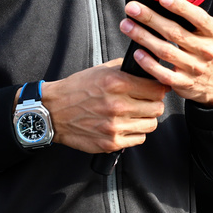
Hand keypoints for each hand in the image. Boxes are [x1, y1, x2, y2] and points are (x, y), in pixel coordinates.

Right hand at [41, 59, 168, 153]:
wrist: (53, 111)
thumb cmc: (77, 89)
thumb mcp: (102, 70)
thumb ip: (127, 69)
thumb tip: (149, 69)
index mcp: (117, 83)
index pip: (157, 89)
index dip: (159, 88)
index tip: (156, 89)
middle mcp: (118, 105)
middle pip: (157, 108)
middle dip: (154, 103)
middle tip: (146, 102)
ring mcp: (114, 126)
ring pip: (151, 125)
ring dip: (147, 119)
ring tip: (137, 114)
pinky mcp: (111, 142)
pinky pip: (139, 139)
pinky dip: (136, 132)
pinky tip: (127, 125)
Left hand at [119, 0, 212, 106]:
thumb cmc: (203, 49)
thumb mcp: (206, 33)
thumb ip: (190, 20)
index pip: (198, 18)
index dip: (181, 7)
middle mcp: (206, 51)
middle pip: (175, 32)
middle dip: (150, 18)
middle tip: (132, 8)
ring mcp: (195, 68)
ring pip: (165, 51)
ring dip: (143, 37)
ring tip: (126, 25)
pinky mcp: (184, 83)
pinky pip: (163, 73)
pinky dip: (149, 63)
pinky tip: (137, 52)